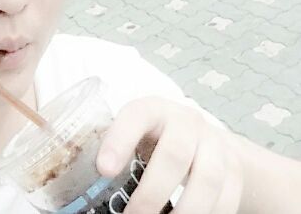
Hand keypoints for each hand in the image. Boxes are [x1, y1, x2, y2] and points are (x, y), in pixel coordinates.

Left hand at [96, 97, 243, 213]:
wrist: (200, 137)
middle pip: (173, 155)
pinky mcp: (233, 169)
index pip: (135, 116)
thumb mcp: (133, 133)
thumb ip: (113, 147)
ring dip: (184, 213)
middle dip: (150, 194)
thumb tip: (79, 175)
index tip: (103, 170)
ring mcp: (213, 144)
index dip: (119, 141)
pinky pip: (227, 198)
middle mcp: (186, 122)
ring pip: (207, 180)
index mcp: (152, 109)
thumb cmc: (153, 137)